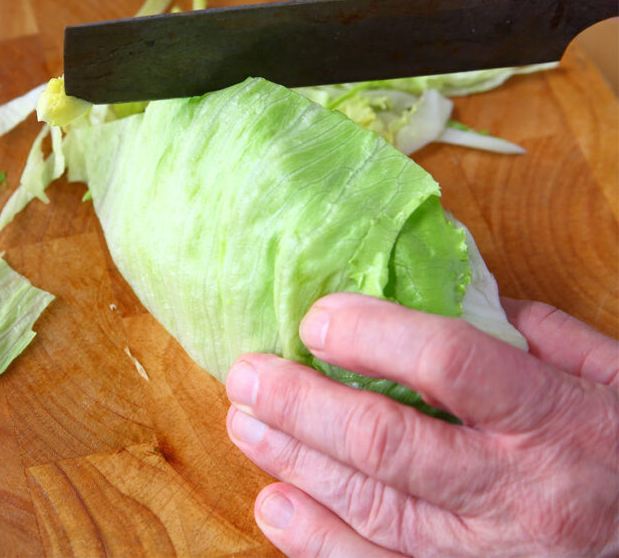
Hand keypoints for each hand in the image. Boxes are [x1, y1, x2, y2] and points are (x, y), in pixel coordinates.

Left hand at [225, 292, 618, 556]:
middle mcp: (516, 491)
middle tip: (247, 374)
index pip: (451, 364)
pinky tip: (276, 507)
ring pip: (373, 508)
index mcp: (551, 419)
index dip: (374, 336)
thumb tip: (464, 295)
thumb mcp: (615, 386)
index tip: (317, 318)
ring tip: (244, 424)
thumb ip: (543, 337)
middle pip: (387, 443)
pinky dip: (319, 542)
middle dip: (303, 405)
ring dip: (297, 463)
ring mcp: (489, 552)